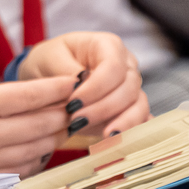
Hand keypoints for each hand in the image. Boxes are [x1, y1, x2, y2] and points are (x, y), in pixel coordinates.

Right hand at [0, 60, 73, 188]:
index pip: (30, 95)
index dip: (56, 88)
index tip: (70, 83)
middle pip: (43, 123)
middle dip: (63, 112)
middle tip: (75, 104)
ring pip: (38, 150)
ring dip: (54, 137)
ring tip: (62, 126)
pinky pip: (20, 172)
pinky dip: (35, 161)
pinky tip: (35, 152)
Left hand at [18, 32, 150, 139]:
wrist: (48, 74)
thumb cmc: (49, 61)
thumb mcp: (49, 58)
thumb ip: (66, 70)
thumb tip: (82, 83)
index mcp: (108, 46)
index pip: (113, 67)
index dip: (96, 88)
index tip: (73, 104)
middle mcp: (126, 65)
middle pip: (128, 88)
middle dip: (104, 108)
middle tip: (76, 122)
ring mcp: (131, 87)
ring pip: (139, 106)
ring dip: (122, 123)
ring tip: (104, 138)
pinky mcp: (129, 108)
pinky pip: (140, 120)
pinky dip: (132, 132)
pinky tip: (122, 142)